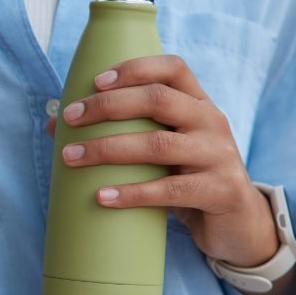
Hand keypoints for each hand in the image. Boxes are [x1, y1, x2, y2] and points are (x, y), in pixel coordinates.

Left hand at [46, 54, 278, 268]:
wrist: (240, 226)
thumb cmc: (190, 181)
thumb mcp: (165, 152)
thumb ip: (127, 133)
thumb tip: (56, 124)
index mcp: (199, 104)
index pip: (173, 68)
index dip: (134, 68)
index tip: (95, 81)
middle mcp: (212, 122)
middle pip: (159, 99)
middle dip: (109, 105)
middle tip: (71, 118)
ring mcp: (219, 156)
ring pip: (159, 144)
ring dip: (108, 149)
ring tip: (71, 157)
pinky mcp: (221, 191)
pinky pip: (171, 190)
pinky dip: (133, 193)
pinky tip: (102, 197)